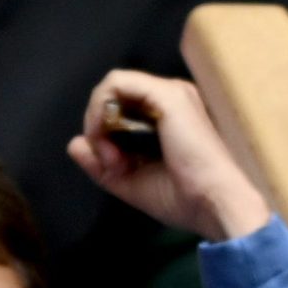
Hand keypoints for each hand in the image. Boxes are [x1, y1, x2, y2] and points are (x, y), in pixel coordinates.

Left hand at [67, 69, 271, 243]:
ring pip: (111, 88)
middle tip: (110, 162)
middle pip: (113, 97)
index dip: (101, 134)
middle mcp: (169, 98)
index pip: (118, 108)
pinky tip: (105, 138)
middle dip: (97, 130)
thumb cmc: (180, 197)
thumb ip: (98, 161)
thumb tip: (75, 143)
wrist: (212, 203)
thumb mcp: (126, 180)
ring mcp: (169, 93)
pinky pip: (115, 83)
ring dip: (98, 123)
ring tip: (112, 156)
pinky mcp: (166, 94)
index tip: (110, 166)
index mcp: (166, 115)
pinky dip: (99, 112)